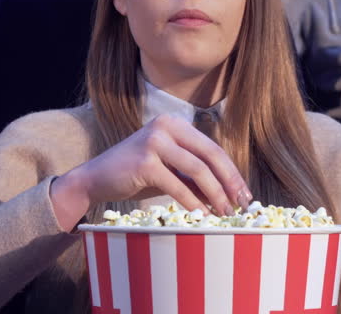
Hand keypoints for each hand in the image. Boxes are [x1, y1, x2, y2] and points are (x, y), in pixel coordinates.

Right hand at [50, 115, 252, 230]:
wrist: (95, 179)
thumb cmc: (134, 175)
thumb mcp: (168, 171)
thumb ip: (194, 176)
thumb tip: (227, 194)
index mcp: (174, 124)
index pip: (212, 148)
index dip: (231, 172)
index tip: (244, 194)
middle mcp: (165, 127)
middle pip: (209, 155)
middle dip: (229, 182)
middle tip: (241, 204)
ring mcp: (154, 142)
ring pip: (197, 170)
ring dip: (215, 194)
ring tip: (224, 212)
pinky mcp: (144, 162)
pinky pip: (177, 185)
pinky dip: (193, 203)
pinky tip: (201, 216)